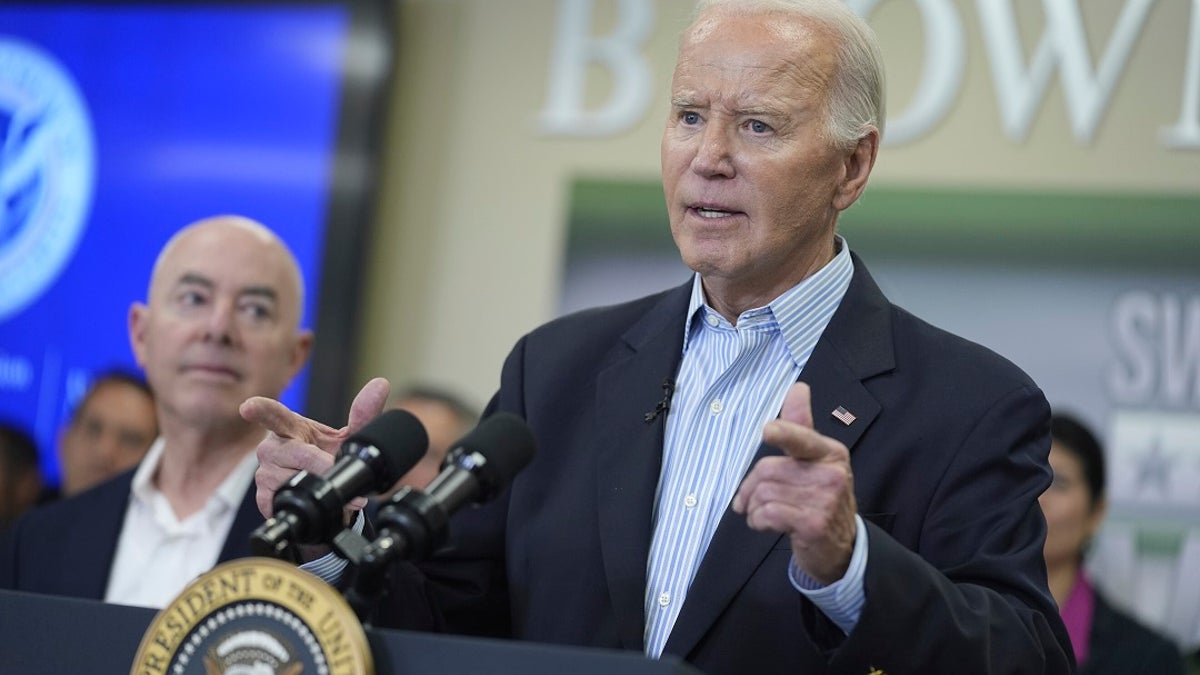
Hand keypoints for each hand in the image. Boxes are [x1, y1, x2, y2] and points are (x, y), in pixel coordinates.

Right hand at [240, 377, 390, 518]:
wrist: (326, 493)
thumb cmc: (328, 457)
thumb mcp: (349, 437)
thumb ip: (364, 414)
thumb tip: (381, 384)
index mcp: (289, 427)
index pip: (272, 414)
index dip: (260, 410)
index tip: (248, 408)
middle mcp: (272, 448)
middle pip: (296, 454)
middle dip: (321, 464)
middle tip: (337, 470)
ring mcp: (265, 474)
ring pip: (293, 480)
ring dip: (321, 488)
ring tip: (336, 490)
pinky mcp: (264, 498)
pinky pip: (286, 500)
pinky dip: (310, 504)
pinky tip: (321, 503)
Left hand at [731, 382, 856, 584]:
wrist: (841, 548)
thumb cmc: (819, 499)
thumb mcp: (815, 462)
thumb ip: (800, 427)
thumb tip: (798, 387)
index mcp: (830, 452)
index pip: (802, 438)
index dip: (784, 433)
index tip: (768, 431)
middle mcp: (831, 474)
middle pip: (767, 469)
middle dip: (749, 487)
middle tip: (749, 501)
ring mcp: (825, 500)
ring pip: (763, 493)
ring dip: (753, 507)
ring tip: (763, 514)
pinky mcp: (814, 524)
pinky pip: (767, 513)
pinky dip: (757, 520)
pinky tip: (766, 525)